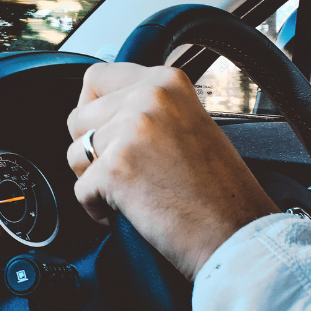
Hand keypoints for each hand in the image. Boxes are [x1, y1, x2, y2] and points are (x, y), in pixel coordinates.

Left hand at [67, 63, 278, 279]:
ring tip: (131, 194)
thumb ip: (149, 110)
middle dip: (91, 150)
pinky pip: (80, 190)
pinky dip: (97, 209)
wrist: (236, 234)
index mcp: (167, 82)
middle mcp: (148, 97)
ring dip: (92, 180)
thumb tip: (103, 111)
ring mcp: (130, 131)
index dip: (92, 109)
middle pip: (78, 117)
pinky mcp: (115, 169)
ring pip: (75, 154)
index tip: (104, 132)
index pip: (97, 76)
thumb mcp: (190, 124)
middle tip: (124, 173)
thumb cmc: (220, 192)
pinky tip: (131, 212)